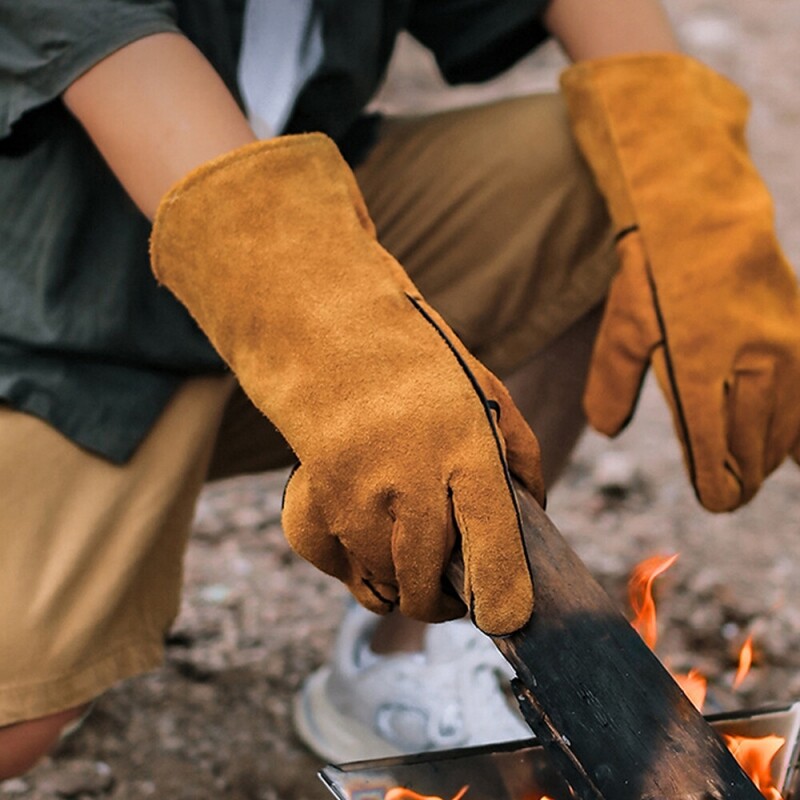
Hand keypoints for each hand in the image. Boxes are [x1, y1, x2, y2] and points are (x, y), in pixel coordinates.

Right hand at [150, 134, 543, 633]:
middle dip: (444, 603)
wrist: (329, 339)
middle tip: (452, 586)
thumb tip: (533, 516)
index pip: (492, 548)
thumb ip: (519, 458)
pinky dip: (353, 567)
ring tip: (409, 550)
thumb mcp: (487, 393)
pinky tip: (364, 531)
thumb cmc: (419, 368)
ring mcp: (351, 498)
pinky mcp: (310, 506)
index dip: (504, 599)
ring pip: (381, 589)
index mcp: (464, 449)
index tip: (506, 620)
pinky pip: (337, 572)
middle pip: (426, 589)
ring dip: (400, 585)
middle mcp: (407, 481)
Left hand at [561, 53, 799, 510]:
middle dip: (742, 479)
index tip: (714, 499)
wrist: (708, 217)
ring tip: (753, 469)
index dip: (718, 487)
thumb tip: (608, 429)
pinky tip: (790, 442)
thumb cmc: (655, 273)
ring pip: (788, 431)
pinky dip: (799, 427)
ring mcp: (787, 351)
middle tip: (729, 491)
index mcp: (701, 369)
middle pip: (755, 451)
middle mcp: (751, 365)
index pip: (716, 453)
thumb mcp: (622, 327)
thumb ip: (611, 383)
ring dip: (770, 457)